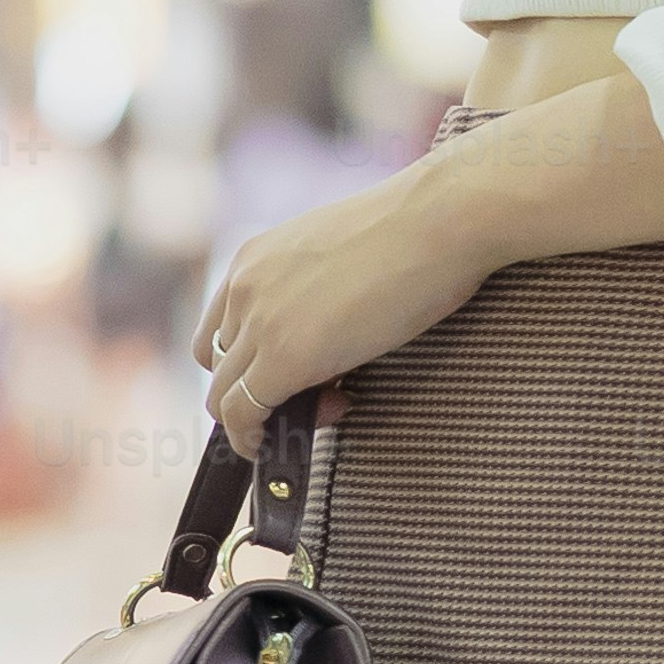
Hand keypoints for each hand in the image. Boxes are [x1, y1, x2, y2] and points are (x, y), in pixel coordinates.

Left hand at [191, 165, 497, 447]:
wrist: (442, 218)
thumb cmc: (416, 230)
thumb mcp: (342, 255)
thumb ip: (316, 291)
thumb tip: (327, 332)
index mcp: (256, 257)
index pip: (222, 329)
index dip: (252, 363)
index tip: (304, 371)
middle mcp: (244, 286)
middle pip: (221, 364)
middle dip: (262, 390)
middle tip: (326, 392)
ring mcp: (260, 322)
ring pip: (225, 394)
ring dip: (265, 415)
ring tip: (328, 405)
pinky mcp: (284, 358)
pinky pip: (241, 415)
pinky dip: (252, 439)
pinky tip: (279, 445)